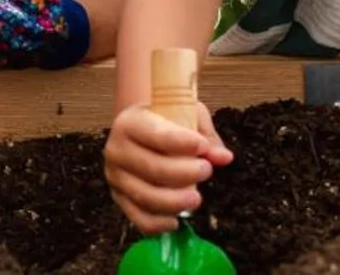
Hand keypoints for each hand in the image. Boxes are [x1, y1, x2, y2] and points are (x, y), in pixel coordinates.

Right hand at [103, 100, 234, 234]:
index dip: (182, 143)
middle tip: (207, 170)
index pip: (156, 135)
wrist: (138, 132)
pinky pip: (138, 218)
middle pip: (152, 168)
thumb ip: (205, 135)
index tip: (203, 146)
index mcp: (130, 122)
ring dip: (175, 201)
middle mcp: (116, 149)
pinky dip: (158, 224)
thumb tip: (224, 158)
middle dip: (184, 173)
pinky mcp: (119, 198)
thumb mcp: (185, 115)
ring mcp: (115, 176)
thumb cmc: (165, 120)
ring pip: (146, 196)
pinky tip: (176, 220)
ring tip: (196, 198)